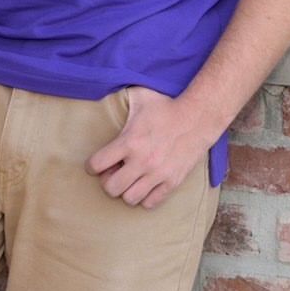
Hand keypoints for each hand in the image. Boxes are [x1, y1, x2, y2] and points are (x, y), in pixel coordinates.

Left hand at [85, 87, 210, 209]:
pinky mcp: (172, 182)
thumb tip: (105, 87)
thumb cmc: (166, 107)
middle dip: (107, 181)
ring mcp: (158, 174)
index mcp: (130, 141)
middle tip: (113, 172)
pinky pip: (151, 203)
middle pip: (111, 188)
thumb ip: (121, 98)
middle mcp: (142, 161)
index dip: (91, 166)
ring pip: (130, 199)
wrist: (198, 118)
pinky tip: (145, 185)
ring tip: (129, 180)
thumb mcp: (140, 97)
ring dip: (126, 191)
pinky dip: (145, 197)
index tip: (95, 164)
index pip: (97, 164)